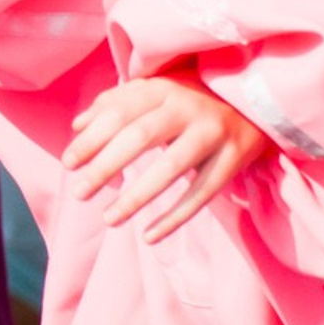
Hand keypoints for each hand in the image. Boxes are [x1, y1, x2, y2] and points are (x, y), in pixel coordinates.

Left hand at [63, 74, 269, 241]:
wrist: (256, 99)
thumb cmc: (190, 101)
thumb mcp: (154, 94)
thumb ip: (114, 104)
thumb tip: (76, 125)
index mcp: (162, 88)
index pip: (118, 114)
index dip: (91, 139)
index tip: (68, 164)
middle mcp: (187, 106)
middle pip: (139, 137)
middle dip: (105, 167)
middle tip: (79, 193)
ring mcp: (213, 131)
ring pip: (171, 168)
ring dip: (137, 197)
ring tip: (108, 219)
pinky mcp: (234, 157)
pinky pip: (201, 194)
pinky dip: (174, 217)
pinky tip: (148, 236)